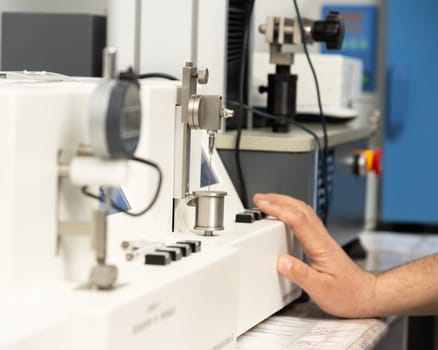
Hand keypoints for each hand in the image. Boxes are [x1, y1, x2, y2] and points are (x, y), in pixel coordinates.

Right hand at [253, 193, 376, 317]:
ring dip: (285, 203)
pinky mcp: (322, 243)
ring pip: (304, 212)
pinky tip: (286, 216)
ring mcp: (323, 239)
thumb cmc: (347, 294)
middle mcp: (322, 238)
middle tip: (260, 197)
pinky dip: (292, 212)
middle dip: (278, 200)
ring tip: (269, 202)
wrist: (366, 296)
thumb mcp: (321, 290)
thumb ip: (300, 275)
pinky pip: (306, 220)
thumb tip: (281, 261)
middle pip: (300, 209)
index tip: (262, 204)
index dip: (278, 209)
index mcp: (320, 246)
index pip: (297, 220)